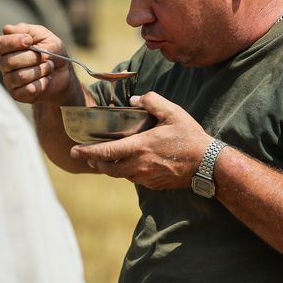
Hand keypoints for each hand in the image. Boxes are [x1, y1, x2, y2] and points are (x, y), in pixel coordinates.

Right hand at [0, 23, 75, 103]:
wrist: (64, 74)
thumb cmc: (52, 52)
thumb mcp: (45, 36)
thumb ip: (28, 31)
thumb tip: (8, 29)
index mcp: (8, 47)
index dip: (12, 42)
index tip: (29, 40)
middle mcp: (5, 64)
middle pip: (9, 61)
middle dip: (32, 57)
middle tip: (45, 57)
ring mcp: (10, 80)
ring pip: (19, 76)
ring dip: (39, 70)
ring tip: (49, 67)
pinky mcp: (18, 94)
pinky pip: (27, 89)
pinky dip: (41, 83)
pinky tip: (47, 79)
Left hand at [70, 92, 212, 189]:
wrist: (207, 164)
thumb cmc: (190, 137)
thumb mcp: (173, 112)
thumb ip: (152, 102)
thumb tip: (134, 99)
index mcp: (141, 147)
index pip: (106, 151)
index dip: (88, 151)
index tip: (74, 151)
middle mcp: (139, 165)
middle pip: (108, 168)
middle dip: (95, 161)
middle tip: (86, 155)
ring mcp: (146, 177)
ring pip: (120, 175)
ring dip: (110, 167)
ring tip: (104, 158)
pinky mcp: (154, 184)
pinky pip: (133, 179)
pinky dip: (126, 172)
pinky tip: (129, 163)